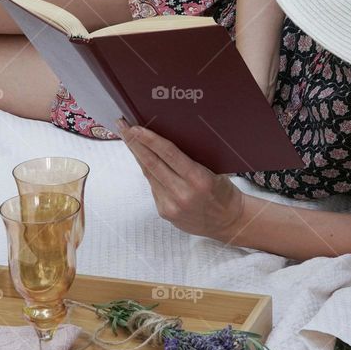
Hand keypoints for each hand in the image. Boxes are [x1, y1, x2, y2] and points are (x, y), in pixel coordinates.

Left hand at [117, 120, 244, 241]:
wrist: (228, 223)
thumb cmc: (222, 193)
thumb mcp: (214, 172)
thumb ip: (191, 161)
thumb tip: (165, 142)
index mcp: (199, 179)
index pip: (169, 154)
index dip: (150, 140)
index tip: (135, 127)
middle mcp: (183, 193)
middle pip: (152, 164)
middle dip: (135, 143)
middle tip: (123, 127)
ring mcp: (171, 205)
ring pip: (149, 175)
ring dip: (138, 156)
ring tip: (129, 139)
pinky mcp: (165, 212)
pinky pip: (153, 187)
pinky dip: (149, 173)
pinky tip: (144, 161)